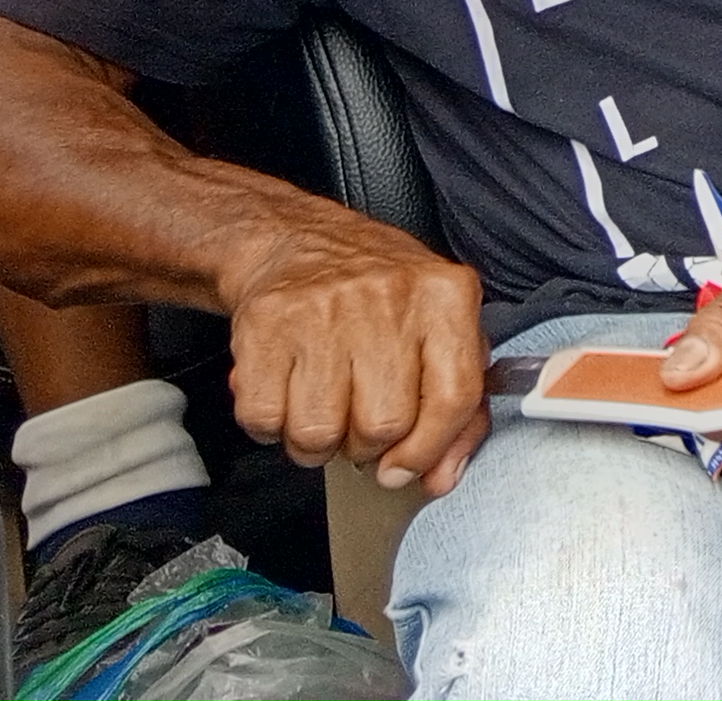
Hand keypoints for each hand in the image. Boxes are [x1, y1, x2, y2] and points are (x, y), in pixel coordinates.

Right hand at [220, 207, 490, 496]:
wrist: (299, 243)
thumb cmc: (380, 298)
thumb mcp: (438, 331)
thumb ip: (457, 408)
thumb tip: (441, 477)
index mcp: (447, 295)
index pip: (455, 397)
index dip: (430, 449)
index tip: (405, 467)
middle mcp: (389, 296)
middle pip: (383, 426)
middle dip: (367, 443)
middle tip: (357, 416)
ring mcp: (324, 308)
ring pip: (319, 434)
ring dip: (316, 441)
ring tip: (322, 404)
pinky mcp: (266, 324)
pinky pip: (264, 420)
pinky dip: (271, 425)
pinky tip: (286, 391)